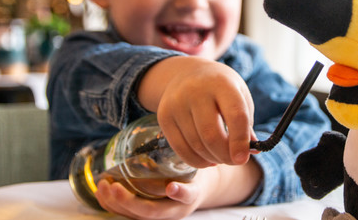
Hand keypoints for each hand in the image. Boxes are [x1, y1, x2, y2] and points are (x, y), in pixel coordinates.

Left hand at [95, 160, 262, 218]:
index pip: (187, 200)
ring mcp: (158, 211)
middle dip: (130, 204)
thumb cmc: (202, 170)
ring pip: (135, 215)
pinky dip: (112, 201)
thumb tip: (255, 144)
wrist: (197, 184)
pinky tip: (102, 186)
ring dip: (116, 203)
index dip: (181, 196)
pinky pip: (125, 210)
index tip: (174, 189)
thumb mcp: (213, 160)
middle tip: (115, 188)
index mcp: (192, 198)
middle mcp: (174, 209)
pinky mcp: (143, 208)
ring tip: (104, 185)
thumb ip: (227, 151)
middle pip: (152, 214)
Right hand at [144, 56, 255, 167]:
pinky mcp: (164, 115)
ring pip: (196, 144)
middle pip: (211, 134)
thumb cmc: (221, 87)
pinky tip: (207, 159)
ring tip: (221, 157)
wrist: (187, 72)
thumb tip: (251, 152)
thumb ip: (246, 124)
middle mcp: (196, 90)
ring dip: (212, 158)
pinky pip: (180, 148)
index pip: (235, 115)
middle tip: (234, 161)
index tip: (243, 159)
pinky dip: (196, 160)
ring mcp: (177, 103)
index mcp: (222, 83)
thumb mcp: (239, 95)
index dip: (240, 141)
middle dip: (225, 155)